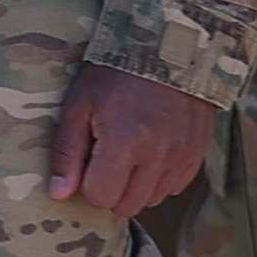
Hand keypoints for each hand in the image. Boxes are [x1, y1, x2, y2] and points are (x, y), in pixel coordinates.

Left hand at [49, 65, 219, 215]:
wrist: (168, 51)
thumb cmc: (114, 76)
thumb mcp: (79, 106)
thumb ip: (68, 153)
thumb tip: (58, 194)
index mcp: (126, 142)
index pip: (100, 197)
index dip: (87, 184)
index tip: (87, 160)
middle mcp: (159, 155)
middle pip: (126, 206)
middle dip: (110, 189)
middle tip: (105, 157)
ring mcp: (183, 156)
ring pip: (151, 199)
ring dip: (134, 185)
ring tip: (128, 151)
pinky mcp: (198, 154)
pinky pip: (174, 187)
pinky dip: (158, 178)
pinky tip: (149, 151)